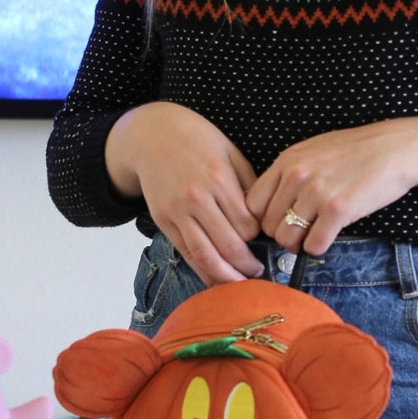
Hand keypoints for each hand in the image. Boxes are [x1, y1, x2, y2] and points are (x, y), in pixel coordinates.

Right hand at [104, 102, 262, 283]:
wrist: (151, 134)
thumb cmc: (197, 140)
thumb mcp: (230, 153)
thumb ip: (248, 185)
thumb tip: (264, 219)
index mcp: (219, 180)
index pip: (247, 225)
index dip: (260, 240)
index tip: (266, 243)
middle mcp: (197, 199)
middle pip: (229, 246)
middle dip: (247, 266)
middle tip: (259, 274)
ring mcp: (177, 212)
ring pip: (205, 256)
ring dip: (225, 277)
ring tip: (240, 284)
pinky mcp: (162, 221)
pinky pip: (186, 253)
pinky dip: (202, 271)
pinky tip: (215, 279)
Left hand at [245, 117, 417, 253]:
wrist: (396, 149)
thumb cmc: (357, 151)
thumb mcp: (314, 151)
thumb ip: (289, 172)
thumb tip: (271, 204)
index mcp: (287, 161)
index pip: (253, 203)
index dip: (263, 218)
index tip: (279, 221)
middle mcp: (297, 176)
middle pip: (268, 225)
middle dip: (283, 234)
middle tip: (301, 231)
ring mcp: (317, 193)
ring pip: (287, 239)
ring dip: (299, 244)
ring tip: (314, 235)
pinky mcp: (338, 210)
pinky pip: (313, 245)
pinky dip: (318, 247)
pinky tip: (329, 236)